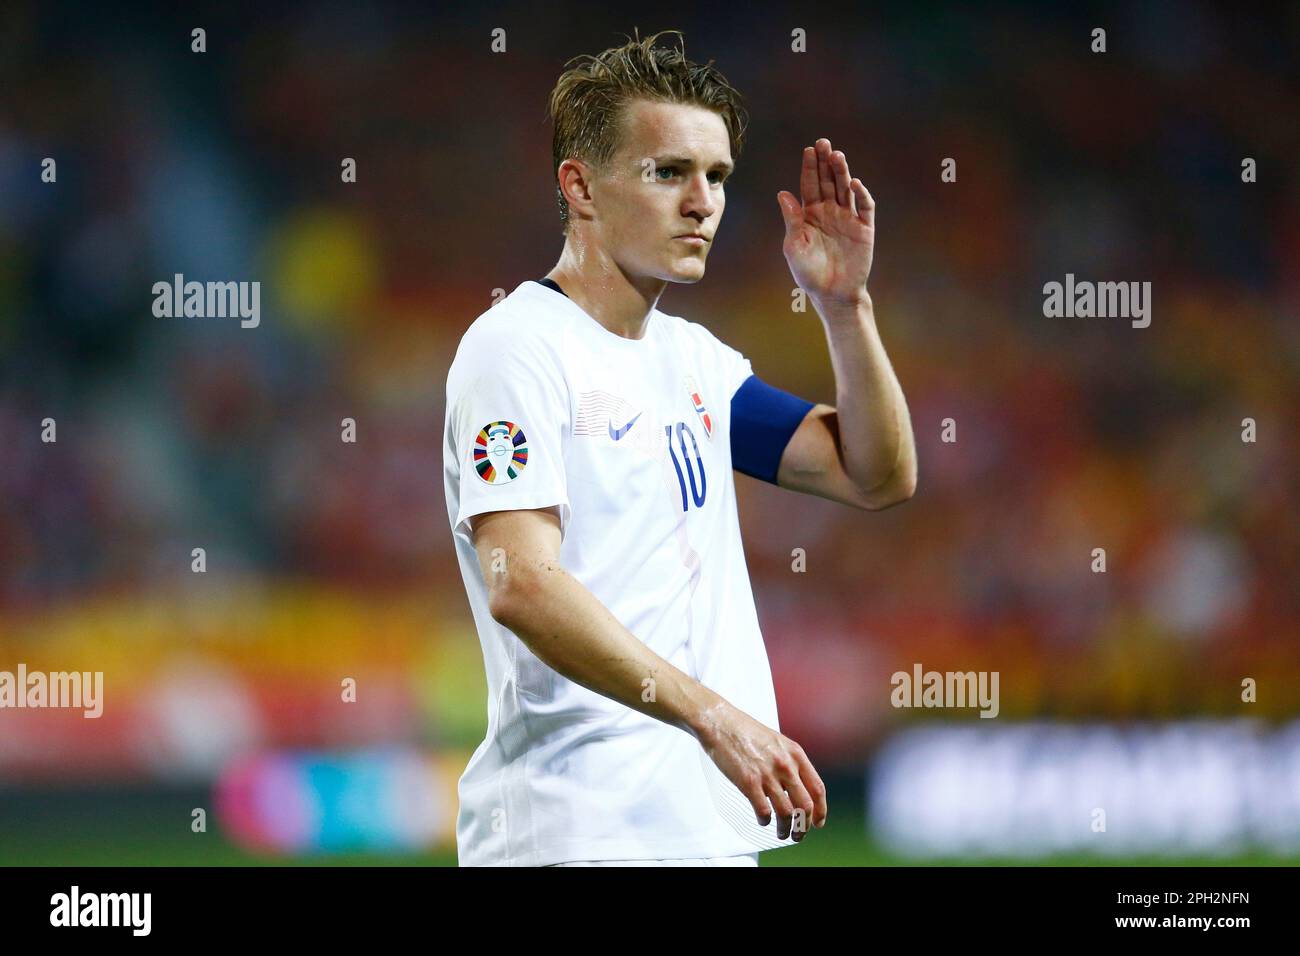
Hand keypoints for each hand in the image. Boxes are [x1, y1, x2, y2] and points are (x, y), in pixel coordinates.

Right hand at [697, 701, 827, 840]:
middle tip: (799, 834)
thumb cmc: (746, 731)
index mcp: (795, 754)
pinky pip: (764, 812)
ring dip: (786, 829)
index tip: (817, 822)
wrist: (721, 723)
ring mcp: (768, 774)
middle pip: (805, 806)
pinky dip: (765, 821)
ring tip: (782, 834)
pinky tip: (762, 821)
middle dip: (804, 826)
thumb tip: (797, 788)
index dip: (820, 810)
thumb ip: (790, 762)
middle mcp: (785, 765)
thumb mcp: (777, 742)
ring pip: (786, 813)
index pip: (817, 789)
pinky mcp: (749, 782)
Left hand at [777, 138, 875, 307]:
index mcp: (810, 214)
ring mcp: (847, 218)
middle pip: (828, 181)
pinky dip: (861, 195)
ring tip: (837, 156)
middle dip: (825, 162)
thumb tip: (782, 193)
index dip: (809, 167)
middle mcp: (829, 211)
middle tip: (823, 143)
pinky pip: (864, 207)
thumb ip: (792, 220)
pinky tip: (854, 184)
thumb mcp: (794, 247)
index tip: (808, 150)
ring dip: (842, 172)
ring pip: (845, 189)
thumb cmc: (808, 273)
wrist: (832, 294)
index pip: (809, 185)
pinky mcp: (864, 229)